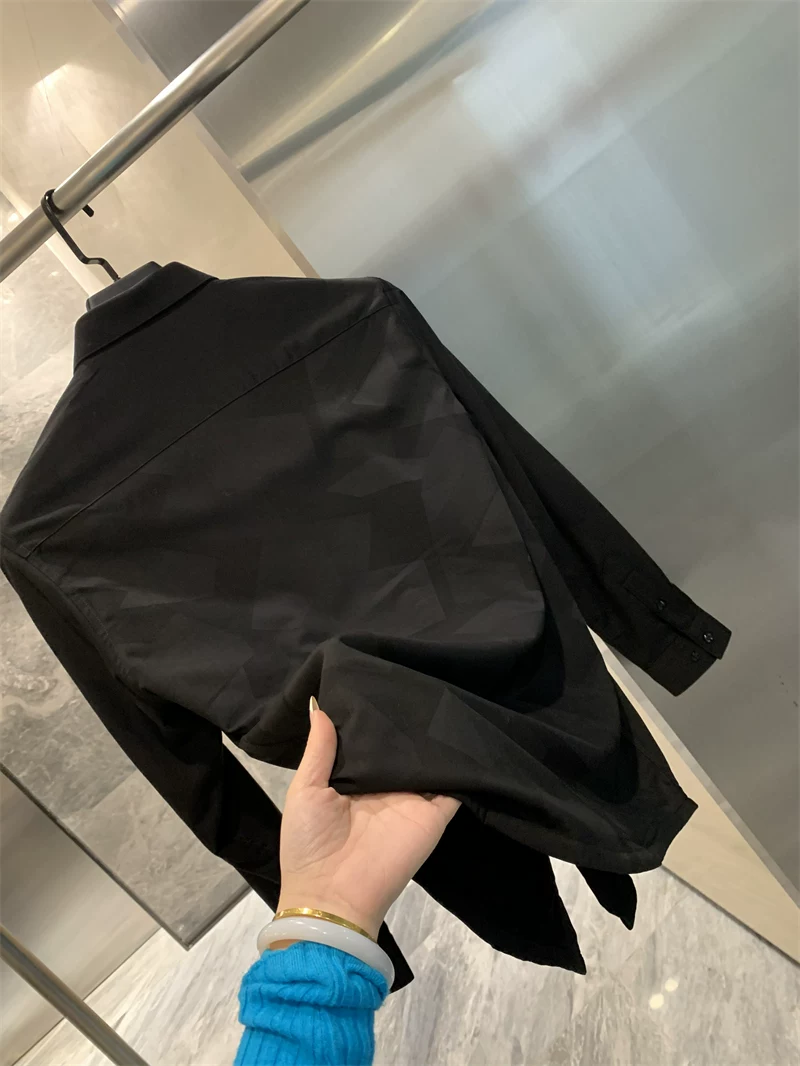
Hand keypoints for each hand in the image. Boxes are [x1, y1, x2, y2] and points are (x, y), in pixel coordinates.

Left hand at [276, 698, 459, 939]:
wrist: (332, 895)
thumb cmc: (309, 843)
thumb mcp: (305, 790)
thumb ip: (319, 750)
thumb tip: (320, 706)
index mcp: (355, 779)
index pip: (372, 741)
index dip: (377, 716)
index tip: (384, 680)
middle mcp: (387, 786)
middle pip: (403, 748)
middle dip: (408, 721)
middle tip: (418, 680)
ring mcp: (413, 799)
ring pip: (430, 761)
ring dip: (435, 738)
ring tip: (442, 696)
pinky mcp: (434, 814)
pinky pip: (454, 785)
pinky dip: (462, 765)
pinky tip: (463, 734)